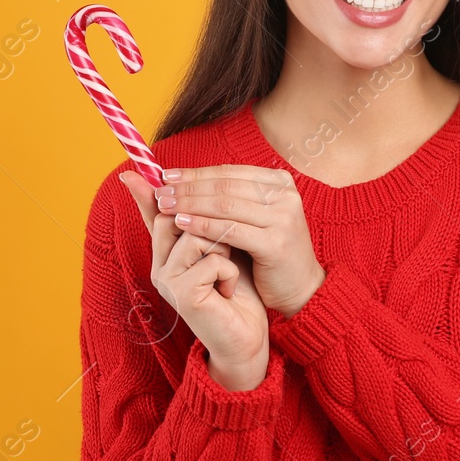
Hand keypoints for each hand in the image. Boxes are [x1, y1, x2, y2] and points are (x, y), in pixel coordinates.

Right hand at [120, 170, 268, 389]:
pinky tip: (229, 290)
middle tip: (229, 245)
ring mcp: (168, 281)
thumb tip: (195, 189)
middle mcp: (160, 265)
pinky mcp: (183, 295)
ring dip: (224, 246)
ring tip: (228, 268)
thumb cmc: (236, 291)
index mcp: (165, 252)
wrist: (245, 338)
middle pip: (177, 216)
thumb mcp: (222, 248)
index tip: (161, 173)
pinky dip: (229, 272)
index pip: (158, 211)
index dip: (164, 192)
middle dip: (212, 221)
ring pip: (197, 235)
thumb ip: (208, 220)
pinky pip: (212, 261)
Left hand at [153, 165, 325, 318]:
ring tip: (165, 206)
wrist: (300, 289)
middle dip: (188, 187)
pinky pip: (231, 230)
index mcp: (278, 181)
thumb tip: (173, 176)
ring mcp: (283, 217)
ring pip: (225, 205)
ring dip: (190, 204)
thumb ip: (217, 198)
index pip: (228, 171)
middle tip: (159, 191)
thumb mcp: (246, 219)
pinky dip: (203, 225)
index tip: (164, 175)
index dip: (194, 173)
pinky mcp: (276, 242)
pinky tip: (182, 224)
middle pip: (225, 185)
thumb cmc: (267, 253)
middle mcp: (285, 194)